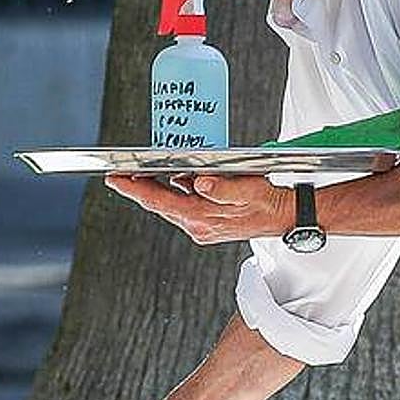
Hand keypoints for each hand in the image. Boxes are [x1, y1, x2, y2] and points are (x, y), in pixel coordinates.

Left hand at [104, 174, 292, 244]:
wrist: (284, 216)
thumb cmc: (269, 202)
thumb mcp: (250, 189)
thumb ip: (223, 187)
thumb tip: (199, 182)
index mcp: (203, 217)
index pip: (160, 202)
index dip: (135, 190)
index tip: (115, 180)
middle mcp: (198, 226)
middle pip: (160, 204)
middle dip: (139, 188)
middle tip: (120, 174)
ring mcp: (201, 227)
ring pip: (170, 205)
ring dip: (160, 189)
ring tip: (148, 172)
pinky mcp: (206, 224)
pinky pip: (183, 207)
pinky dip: (177, 194)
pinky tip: (181, 182)